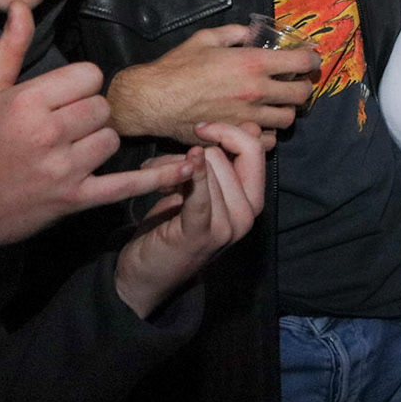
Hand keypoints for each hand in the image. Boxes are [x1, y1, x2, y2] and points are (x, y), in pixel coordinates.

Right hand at [0, 3, 198, 259]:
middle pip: (103, 107)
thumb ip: (9, 48)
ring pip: (112, 139)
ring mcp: (64, 170)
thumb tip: (23, 5)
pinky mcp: (75, 200)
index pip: (88, 76)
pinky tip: (187, 168)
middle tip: (65, 124)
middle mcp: (48, 134)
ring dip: (99, 142)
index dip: (79, 84)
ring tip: (72, 148)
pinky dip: (157, 179)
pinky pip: (125, 185)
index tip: (62, 95)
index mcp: (27, 103)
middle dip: (89, 112)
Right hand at [105, 24, 318, 145]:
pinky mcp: (236, 136)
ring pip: (287, 120)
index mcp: (252, 63)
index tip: (310, 60)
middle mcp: (256, 91)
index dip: (311, 60)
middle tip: (296, 84)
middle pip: (301, 95)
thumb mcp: (207, 38)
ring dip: (287, 111)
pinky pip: (267, 140)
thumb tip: (252, 33)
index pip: (301, 63)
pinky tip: (261, 124)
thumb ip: (235, 34)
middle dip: (303, 88)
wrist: (153, 100)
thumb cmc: (177, 67)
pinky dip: (269, 133)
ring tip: (278, 105)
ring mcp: (248, 117)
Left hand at [113, 121, 265, 318]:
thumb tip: (253, 127)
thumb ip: (225, 164)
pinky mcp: (201, 233)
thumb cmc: (173, 226)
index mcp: (252, 201)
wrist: (146, 275)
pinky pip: (201, 194)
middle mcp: (247, 214)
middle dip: (190, 155)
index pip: (253, 152)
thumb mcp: (205, 191)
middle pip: (222, 157)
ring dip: (172, 167)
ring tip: (159, 183)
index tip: (201, 131)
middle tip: (167, 171)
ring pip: (206, 169)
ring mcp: (227, 226)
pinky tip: (189, 161)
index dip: (229, 132)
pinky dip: (195, 174)